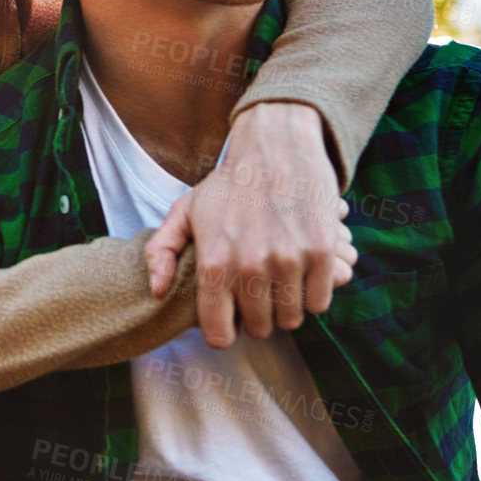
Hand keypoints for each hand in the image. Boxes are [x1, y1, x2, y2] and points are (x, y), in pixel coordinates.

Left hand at [144, 102, 353, 347]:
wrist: (276, 147)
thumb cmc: (228, 184)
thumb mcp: (184, 212)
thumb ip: (161, 252)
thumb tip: (158, 292)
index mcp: (214, 263)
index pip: (219, 333)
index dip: (224, 331)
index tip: (229, 317)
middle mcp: (250, 266)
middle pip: (260, 329)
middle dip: (257, 318)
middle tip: (257, 296)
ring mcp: (288, 260)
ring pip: (291, 319)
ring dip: (286, 308)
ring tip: (278, 285)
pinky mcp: (321, 252)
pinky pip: (319, 302)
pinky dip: (312, 294)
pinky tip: (300, 275)